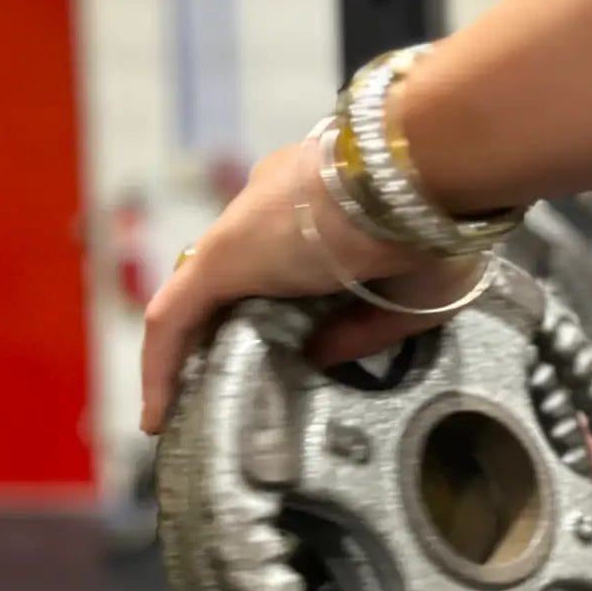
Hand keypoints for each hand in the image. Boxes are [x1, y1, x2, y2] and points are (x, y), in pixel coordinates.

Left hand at [138, 137, 488, 433]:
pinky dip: (160, 366)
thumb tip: (318, 355)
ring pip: (199, 299)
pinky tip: (159, 415)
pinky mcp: (219, 257)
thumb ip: (359, 330)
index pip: (285, 252)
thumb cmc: (432, 227)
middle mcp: (272, 208)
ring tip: (184, 409)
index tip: (291, 346)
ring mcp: (241, 232)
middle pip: (237, 277)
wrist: (416, 175)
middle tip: (231, 385)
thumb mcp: (410, 294)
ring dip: (189, 351)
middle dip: (229, 329)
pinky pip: (173, 318)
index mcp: (323, 202)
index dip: (282, 298)